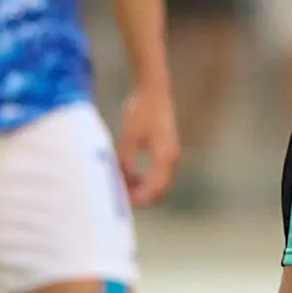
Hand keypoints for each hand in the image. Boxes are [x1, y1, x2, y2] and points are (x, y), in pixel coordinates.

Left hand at [117, 79, 181, 207]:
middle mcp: (172, 158)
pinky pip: (158, 173)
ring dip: (142, 188)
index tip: (121, 202)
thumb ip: (125, 162)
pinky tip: (129, 175)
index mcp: (164, 156)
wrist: (154, 90)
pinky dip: (145, 179)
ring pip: (159, 182)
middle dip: (140, 196)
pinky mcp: (167, 150)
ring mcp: (171, 154)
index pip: (154, 188)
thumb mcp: (128, 137)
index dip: (138, 199)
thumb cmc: (140, 111)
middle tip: (119, 197)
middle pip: (159, 189)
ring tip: (121, 186)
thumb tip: (121, 181)